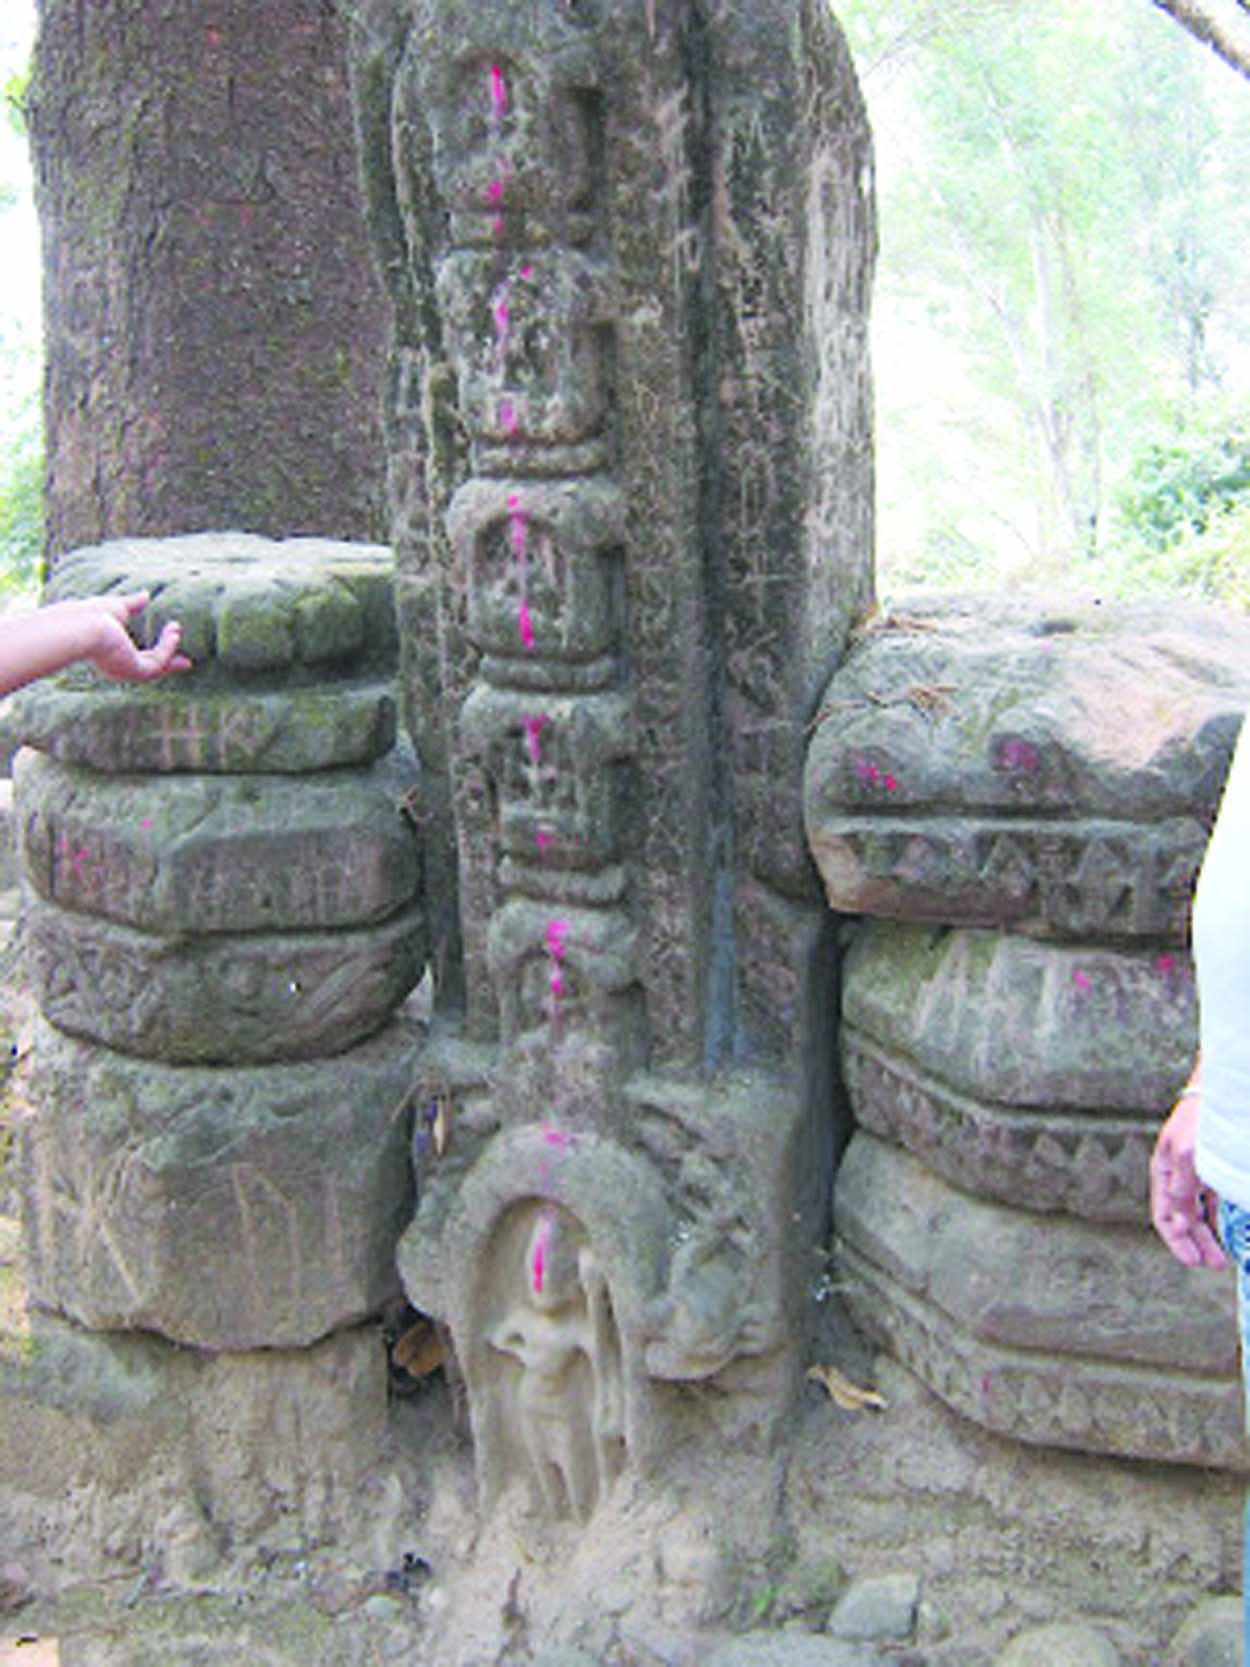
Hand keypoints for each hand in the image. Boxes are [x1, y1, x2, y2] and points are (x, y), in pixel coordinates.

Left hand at [78, 592, 191, 682]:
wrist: (79, 627)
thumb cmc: (90, 615)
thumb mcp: (117, 606)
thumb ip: (132, 604)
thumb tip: (145, 594)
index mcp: (109, 653)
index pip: (136, 657)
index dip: (153, 652)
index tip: (169, 648)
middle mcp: (117, 666)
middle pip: (150, 670)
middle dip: (169, 663)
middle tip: (187, 661)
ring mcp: (126, 670)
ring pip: (157, 666)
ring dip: (169, 649)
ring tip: (176, 628)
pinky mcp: (134, 670)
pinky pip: (158, 660)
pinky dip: (168, 647)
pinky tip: (173, 631)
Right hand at [1149, 1090, 1226, 1269]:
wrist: (1225, 1093)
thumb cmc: (1200, 1119)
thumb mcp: (1187, 1154)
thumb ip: (1182, 1188)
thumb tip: (1179, 1222)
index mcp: (1163, 1170)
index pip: (1164, 1214)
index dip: (1177, 1241)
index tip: (1192, 1261)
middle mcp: (1178, 1174)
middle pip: (1183, 1218)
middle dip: (1197, 1243)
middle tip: (1215, 1263)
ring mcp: (1197, 1172)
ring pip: (1200, 1212)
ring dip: (1210, 1235)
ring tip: (1224, 1255)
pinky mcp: (1215, 1169)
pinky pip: (1216, 1200)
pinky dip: (1221, 1217)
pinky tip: (1231, 1228)